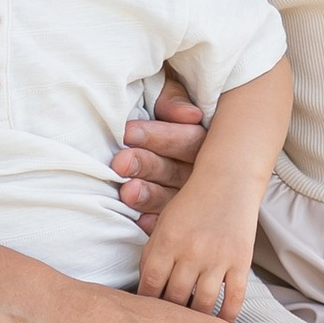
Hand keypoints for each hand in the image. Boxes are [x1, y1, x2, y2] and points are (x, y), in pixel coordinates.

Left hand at [111, 76, 205, 230]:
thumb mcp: (165, 95)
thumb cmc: (157, 112)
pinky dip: (156, 224)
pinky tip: (142, 221)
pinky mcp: (176, 222)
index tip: (128, 132)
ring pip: (171, 199)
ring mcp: (190, 201)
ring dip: (149, 196)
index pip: (188, 140)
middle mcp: (199, 172)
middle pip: (176, 170)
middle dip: (146, 165)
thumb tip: (191, 115)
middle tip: (120, 163)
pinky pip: (169, 227)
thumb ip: (173, 100)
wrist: (149, 131)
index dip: (160, 136)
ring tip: (127, 191)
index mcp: (203, 141)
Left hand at [134, 187, 256, 320]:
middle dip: (170, 313)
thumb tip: (146, 290)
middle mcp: (191, 251)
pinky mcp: (241, 261)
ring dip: (196, 319)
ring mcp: (218, 258)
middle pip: (175, 297)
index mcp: (167, 241)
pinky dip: (227, 315)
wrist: (228, 180)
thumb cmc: (192, 203)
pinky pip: (234, 298)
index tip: (148, 314)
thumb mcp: (164, 223)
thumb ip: (153, 254)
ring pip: (203, 303)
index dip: (147, 304)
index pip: (151, 285)